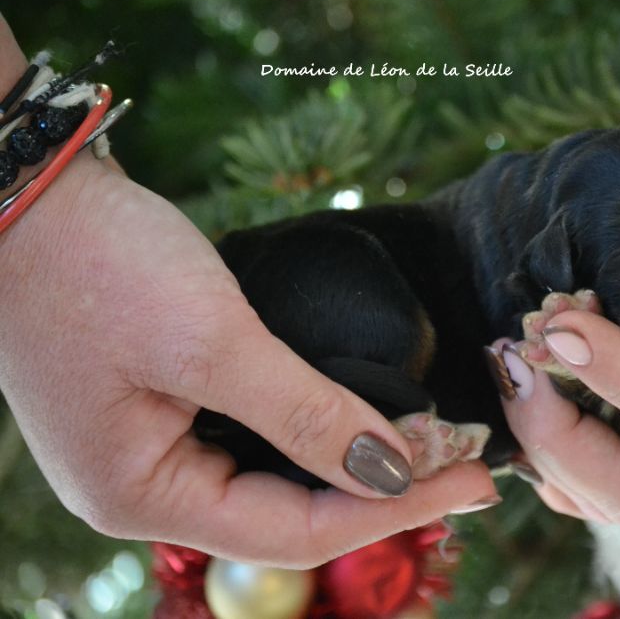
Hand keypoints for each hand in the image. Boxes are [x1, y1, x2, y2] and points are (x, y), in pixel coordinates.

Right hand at [0, 23, 494, 566]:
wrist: (26, 190)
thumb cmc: (99, 264)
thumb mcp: (214, 342)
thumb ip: (306, 414)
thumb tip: (391, 471)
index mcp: (143, 494)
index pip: (296, 532)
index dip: (394, 510)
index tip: (472, 480)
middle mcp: (146, 487)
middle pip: (287, 517)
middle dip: (381, 494)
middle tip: (464, 468)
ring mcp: (152, 447)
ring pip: (275, 481)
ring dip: (352, 466)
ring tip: (432, 449)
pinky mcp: (164, 405)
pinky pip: (254, 441)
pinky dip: (314, 433)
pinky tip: (362, 419)